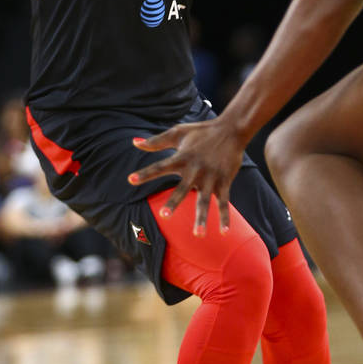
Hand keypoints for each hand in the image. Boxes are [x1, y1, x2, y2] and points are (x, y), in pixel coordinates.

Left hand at [127, 116, 245, 234]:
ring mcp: (211, 177)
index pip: (160, 166)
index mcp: (183, 157)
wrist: (232, 129)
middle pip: (182, 189)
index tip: (130, 180)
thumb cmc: (202, 131)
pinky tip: (224, 232)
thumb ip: (155, 141)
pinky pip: (224, 202)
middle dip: (174, 202)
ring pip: (204, 200)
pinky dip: (225, 217)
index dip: (145, 173)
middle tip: (165, 215)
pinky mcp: (224, 181)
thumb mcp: (178, 133)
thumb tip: (133, 142)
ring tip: (198, 234)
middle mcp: (196, 169)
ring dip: (202, 218)